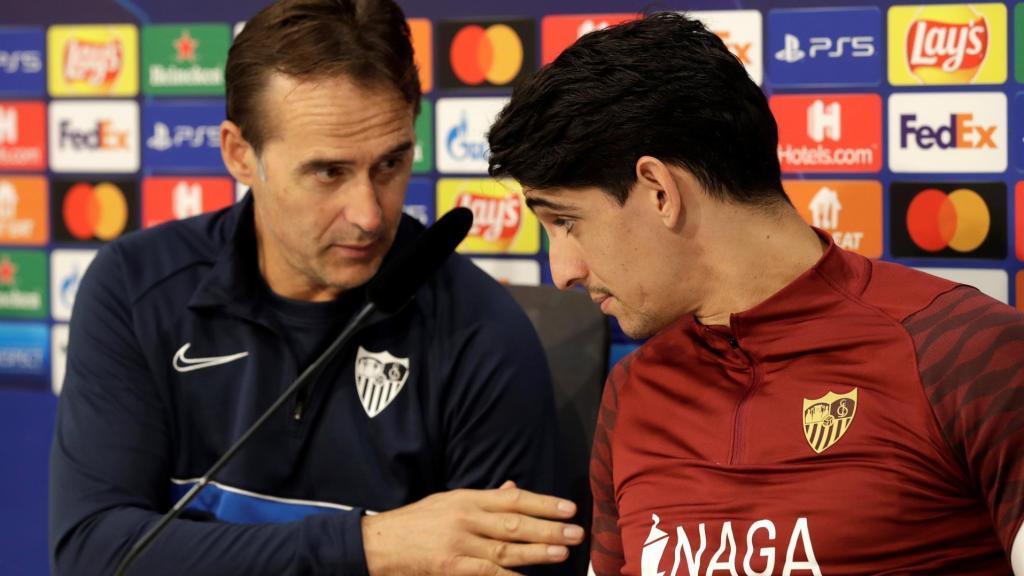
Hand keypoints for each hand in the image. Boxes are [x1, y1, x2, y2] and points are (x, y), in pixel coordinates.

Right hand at [361, 481, 584, 574]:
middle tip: (576, 531)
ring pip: (505, 549)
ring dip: (536, 552)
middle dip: (548, 527)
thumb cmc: (416, 523)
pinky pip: (487, 573)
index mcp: (467, 498)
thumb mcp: (449, 502)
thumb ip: (484, 498)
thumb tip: (513, 487)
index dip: (543, 503)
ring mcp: (459, 544)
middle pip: (514, 522)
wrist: (378, 544)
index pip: (513, 498)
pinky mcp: (451, 567)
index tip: (568, 508)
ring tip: (561, 552)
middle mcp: (466, 517)